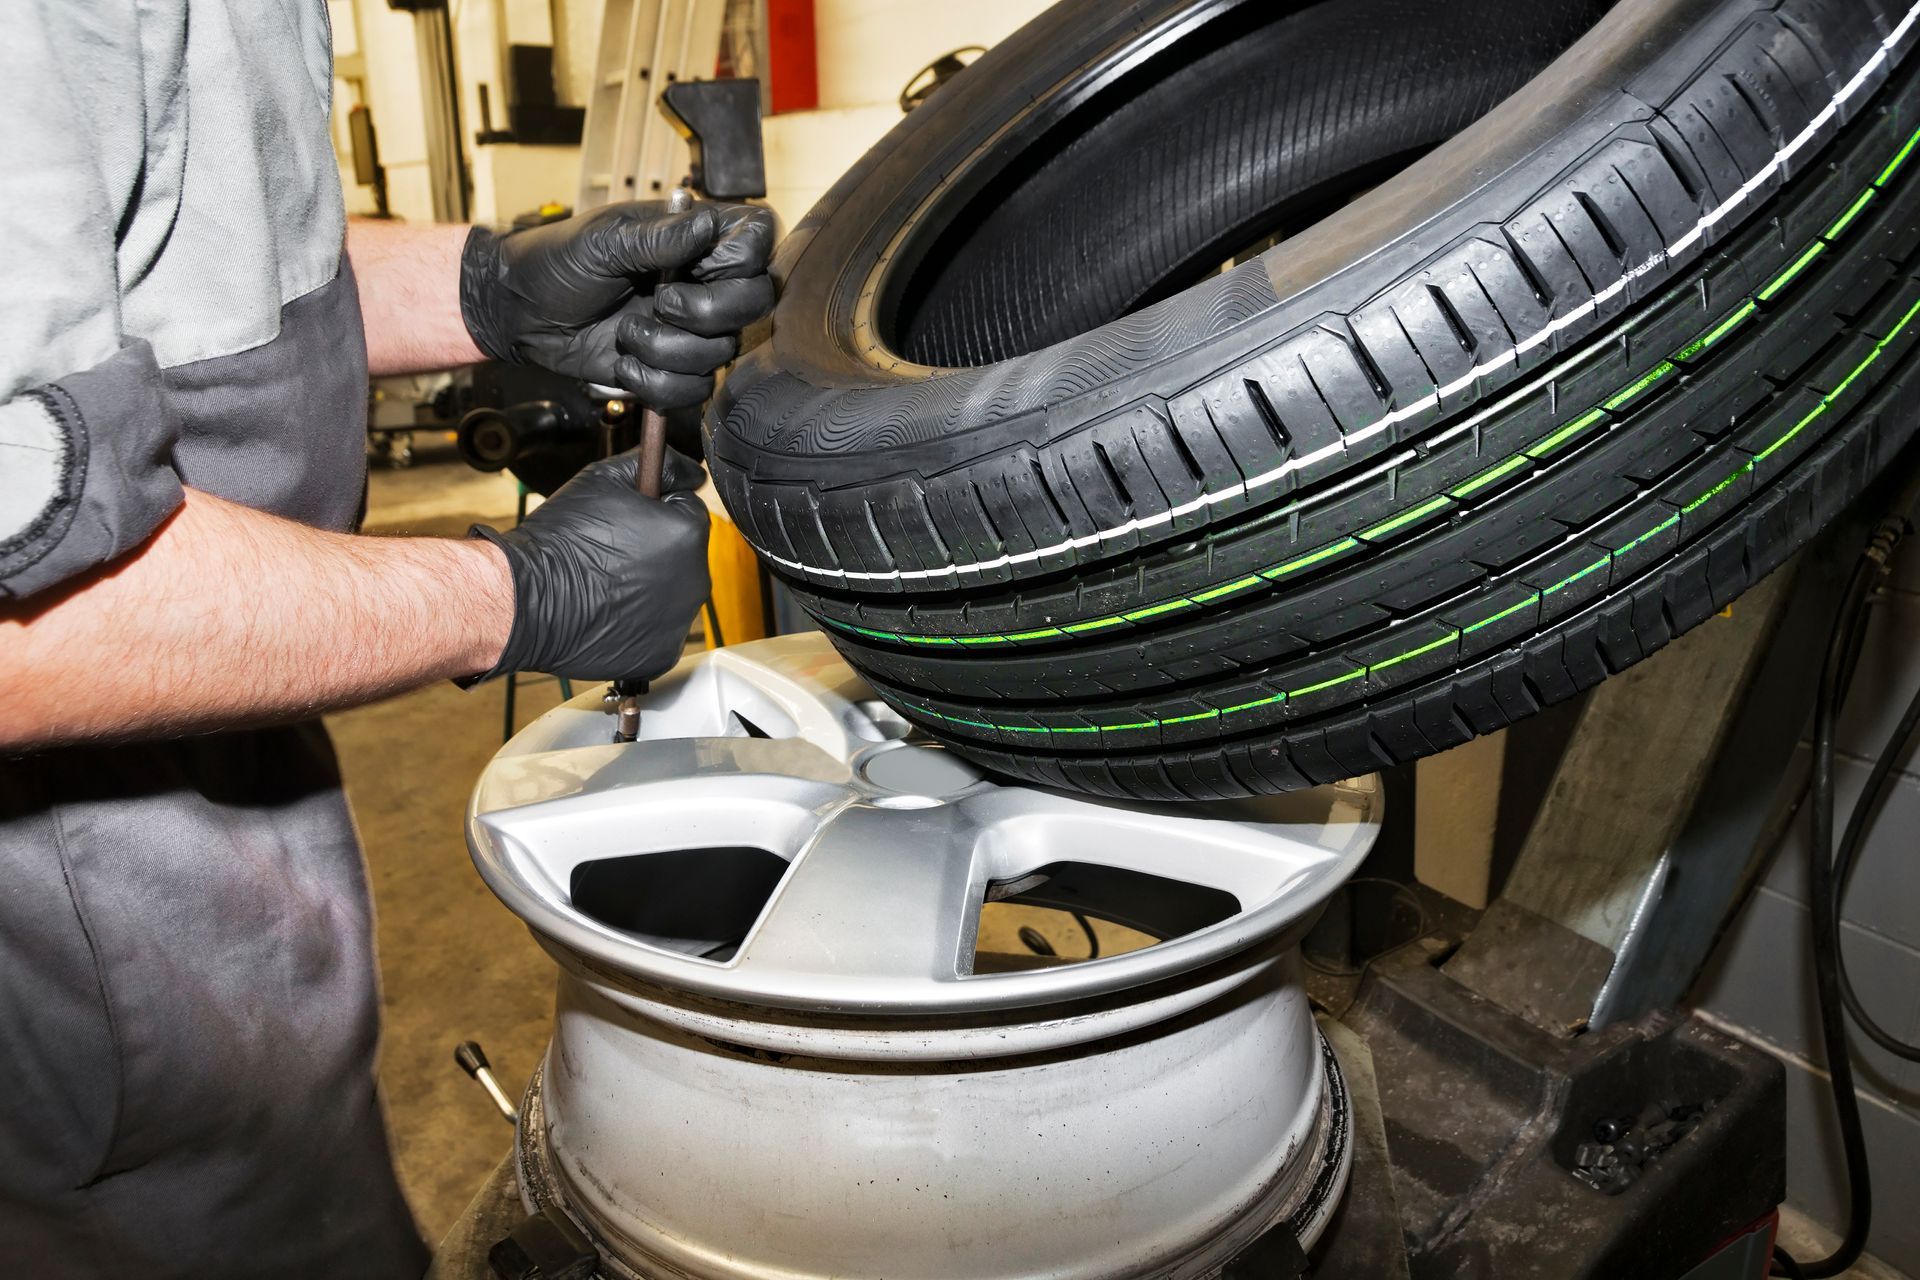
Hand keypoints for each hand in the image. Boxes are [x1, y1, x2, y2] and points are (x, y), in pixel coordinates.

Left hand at [459, 200, 776, 408]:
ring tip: (626, 335)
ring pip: (721, 354)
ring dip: (666, 351)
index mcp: (694, 238)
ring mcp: (692, 328)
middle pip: (755, 303)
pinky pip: (693, 389)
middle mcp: (704, 282)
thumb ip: (660, 237)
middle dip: (706, 313)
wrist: (523, 314)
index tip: (696, 265)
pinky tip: (625, 363)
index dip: (741, 260)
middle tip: (661, 302)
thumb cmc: (556, 264)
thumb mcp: (604, 242)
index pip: (758, 240)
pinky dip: (654, 383)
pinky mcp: (674, 367)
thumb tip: (707, 223)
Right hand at [466, 448, 710, 682]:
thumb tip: (693, 470)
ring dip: (648, 587)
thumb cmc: (561, 539)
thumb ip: (662, 464)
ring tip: (605, 583)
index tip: (626, 520)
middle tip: (611, 553)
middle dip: (655, 549)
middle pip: (683, 554)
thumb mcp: (607, 478)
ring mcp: (679, 622)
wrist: (526, 599)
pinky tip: (608, 613)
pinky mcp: (661, 655)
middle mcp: (695, 580)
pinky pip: (658, 632)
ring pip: (671, 593)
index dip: (654, 510)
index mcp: (688, 533)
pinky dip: (639, 625)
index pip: (687, 510)